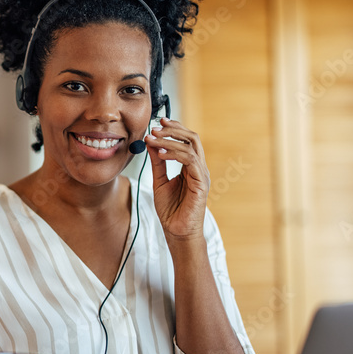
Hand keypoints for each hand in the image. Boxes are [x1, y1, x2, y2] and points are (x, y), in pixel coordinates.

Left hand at [146, 117, 209, 240]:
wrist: (176, 232)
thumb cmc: (170, 210)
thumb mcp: (159, 181)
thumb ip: (157, 163)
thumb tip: (151, 143)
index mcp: (191, 167)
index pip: (187, 140)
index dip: (174, 128)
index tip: (158, 122)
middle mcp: (198, 168)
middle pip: (192, 138)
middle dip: (173, 129)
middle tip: (155, 126)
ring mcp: (201, 175)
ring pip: (191, 146)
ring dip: (170, 139)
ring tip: (153, 138)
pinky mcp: (201, 183)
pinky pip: (190, 161)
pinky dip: (174, 153)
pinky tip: (160, 153)